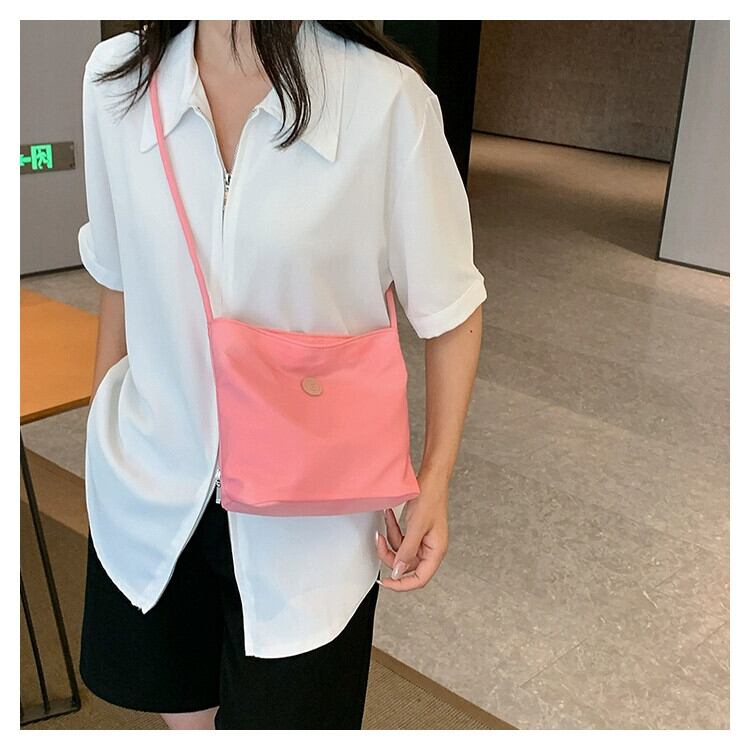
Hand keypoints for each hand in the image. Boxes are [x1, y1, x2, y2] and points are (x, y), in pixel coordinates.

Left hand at [374, 471, 448, 590]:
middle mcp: (430, 548)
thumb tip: (398, 571)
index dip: (402, 584)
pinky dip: (393, 529)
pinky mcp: (416, 531)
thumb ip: (407, 551)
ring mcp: (423, 540)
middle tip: (380, 542)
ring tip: (386, 522)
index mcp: (436, 551)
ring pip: (401, 551)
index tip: (386, 582)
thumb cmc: (431, 498)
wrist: (431, 479)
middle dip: (390, 554)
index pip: (420, 579)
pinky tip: (390, 516)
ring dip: (390, 538)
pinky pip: (400, 538)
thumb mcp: (417, 526)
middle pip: (407, 565)